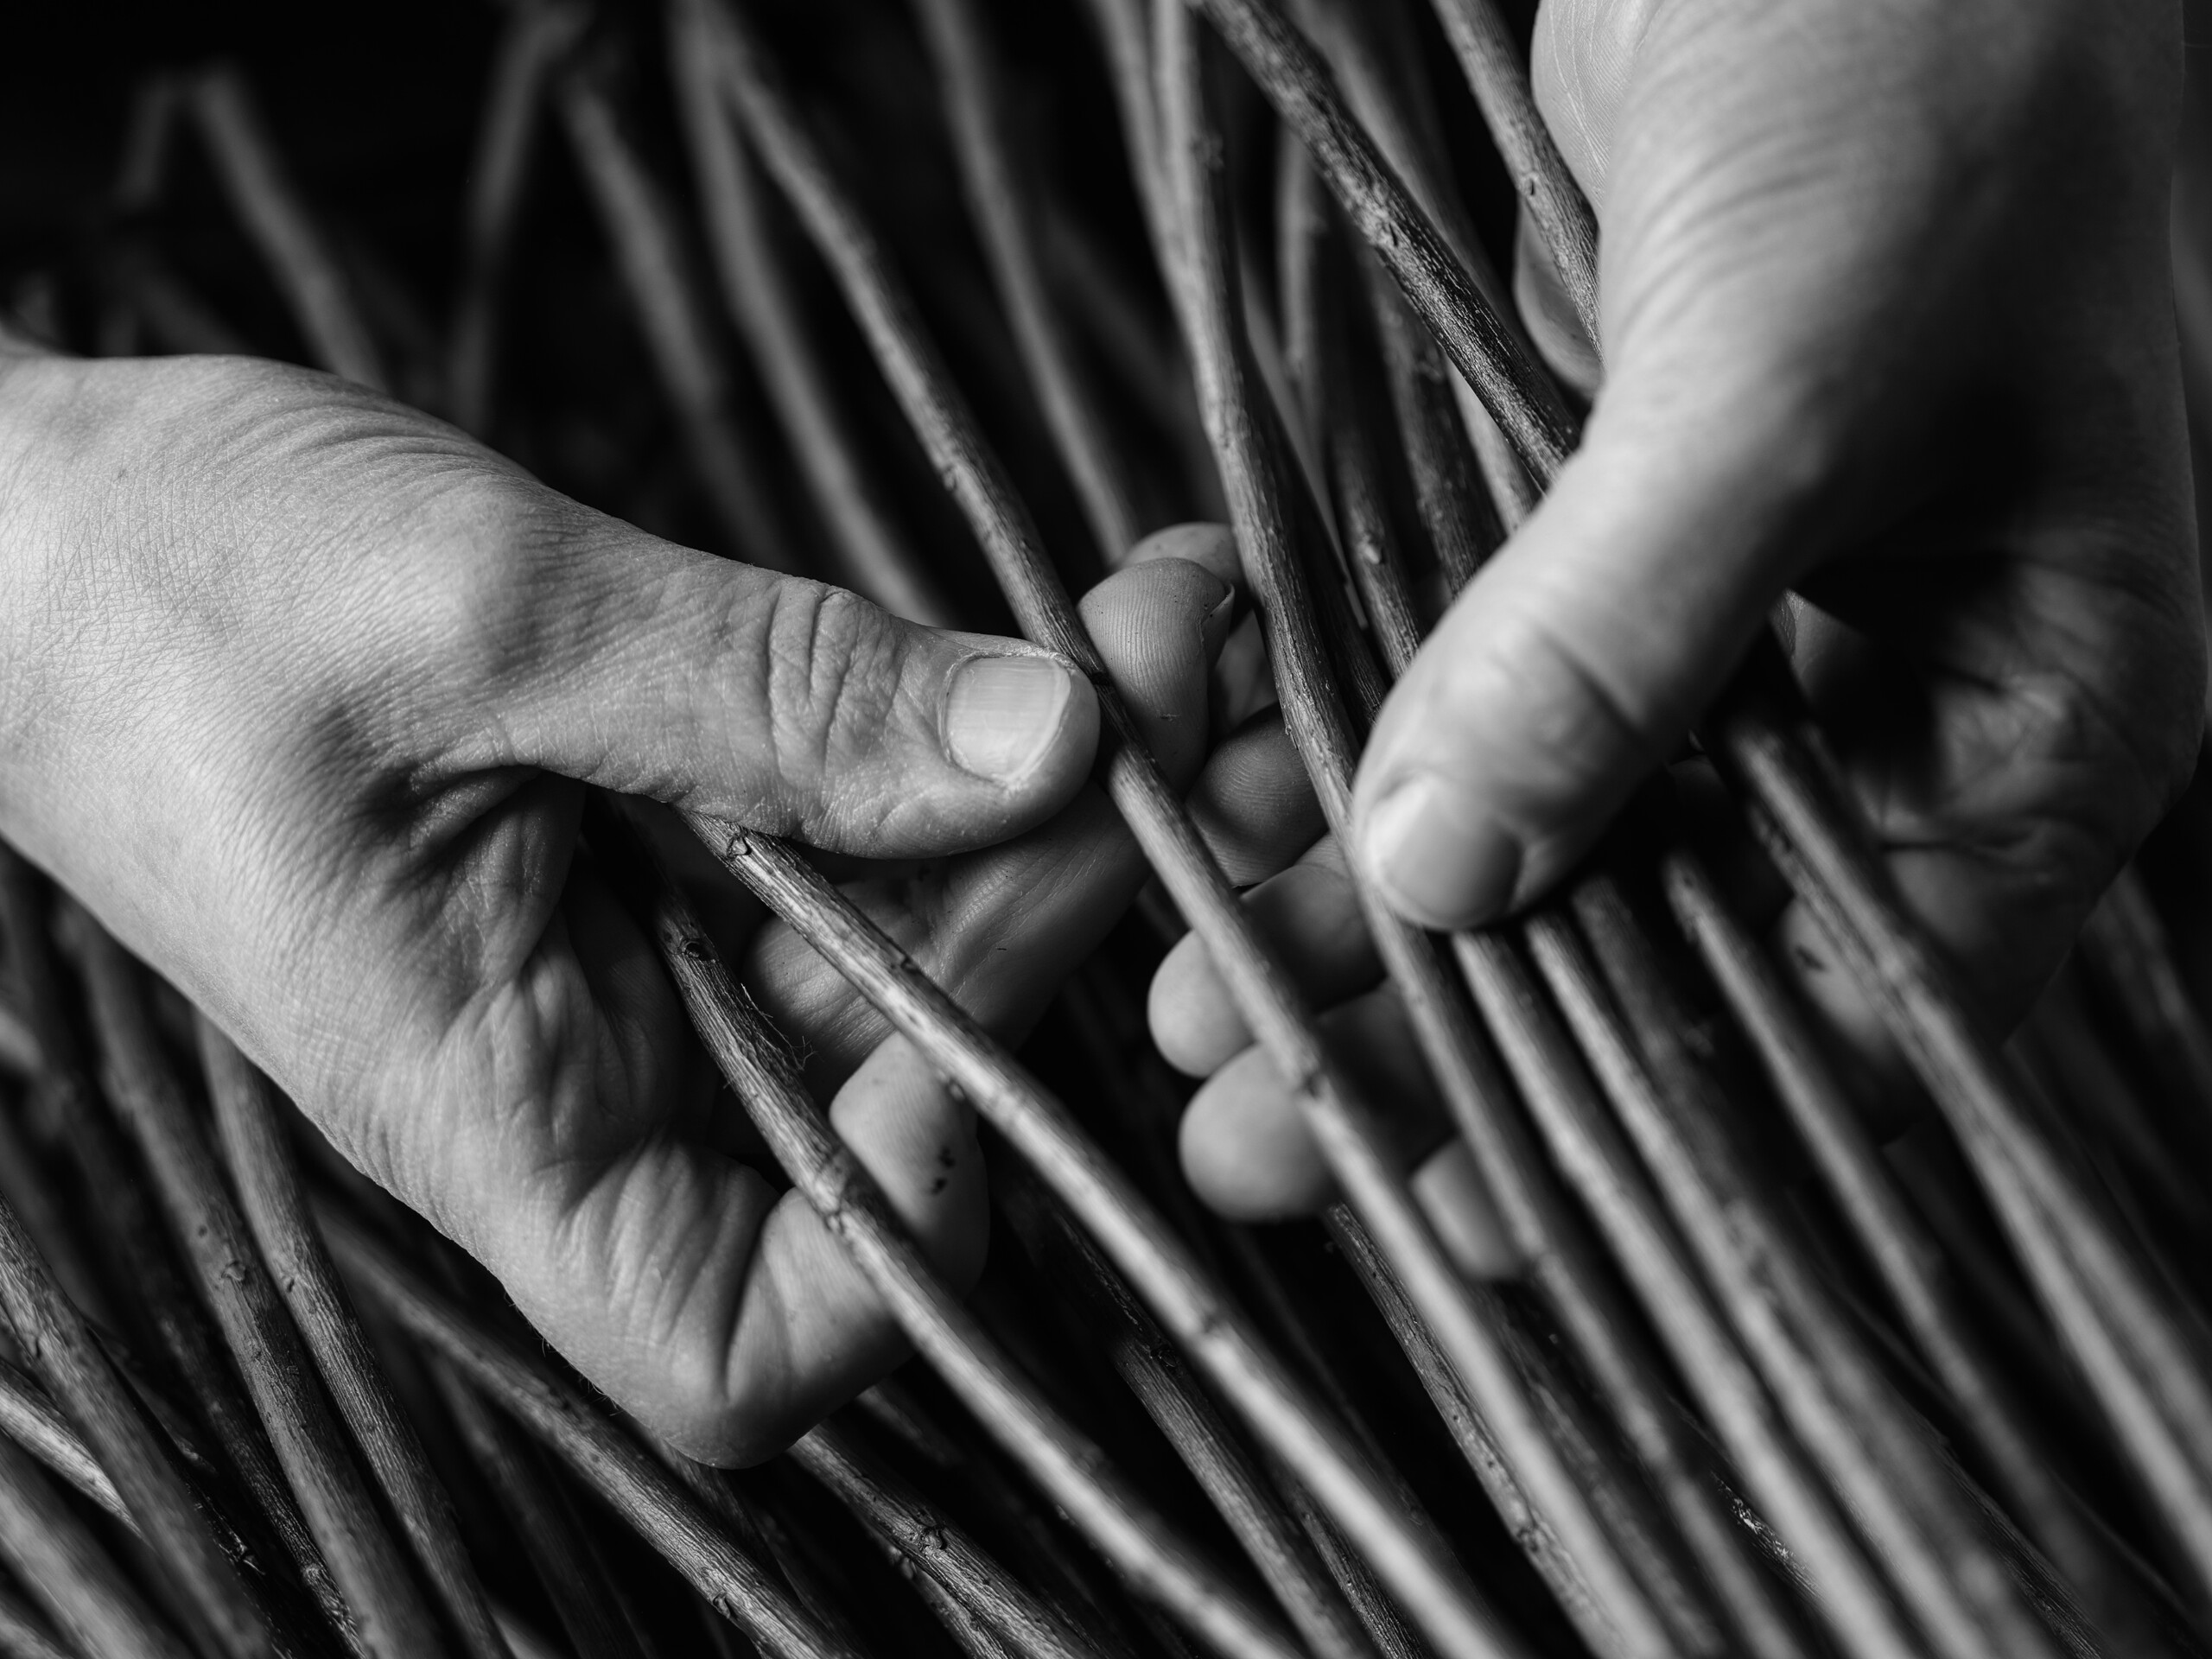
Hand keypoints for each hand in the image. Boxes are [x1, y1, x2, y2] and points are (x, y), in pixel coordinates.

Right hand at [0, 351, 1240, 1457]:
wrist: (37, 524)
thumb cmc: (168, 588)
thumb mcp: (485, 619)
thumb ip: (773, 695)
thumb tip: (1057, 743)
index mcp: (488, 1101)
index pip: (730, 1343)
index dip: (907, 1231)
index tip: (993, 1030)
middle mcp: (587, 1066)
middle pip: (887, 1097)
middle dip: (1058, 911)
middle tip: (1182, 702)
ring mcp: (632, 959)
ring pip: (899, 953)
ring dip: (1046, 804)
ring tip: (1167, 636)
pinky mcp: (659, 853)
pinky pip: (850, 845)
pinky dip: (962, 746)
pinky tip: (1072, 639)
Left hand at [1153, 0, 2204, 1241]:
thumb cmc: (1925, 61)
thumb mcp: (1787, 366)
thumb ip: (1621, 635)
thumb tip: (1447, 871)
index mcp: (2023, 710)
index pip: (1827, 1008)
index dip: (1625, 1122)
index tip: (1425, 1195)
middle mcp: (1881, 691)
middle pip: (1645, 935)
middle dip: (1436, 1024)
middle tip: (1239, 1111)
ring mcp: (1732, 609)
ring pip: (1526, 816)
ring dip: (1350, 895)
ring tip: (1185, 986)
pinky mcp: (1597, 518)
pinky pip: (1453, 672)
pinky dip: (1335, 727)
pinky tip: (1212, 785)